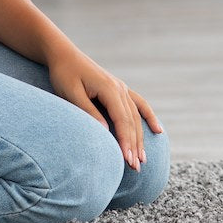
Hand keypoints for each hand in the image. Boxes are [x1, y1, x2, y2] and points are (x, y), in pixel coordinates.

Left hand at [47, 48, 162, 170]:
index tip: (127, 160)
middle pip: (131, 121)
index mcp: (109, 88)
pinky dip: (149, 117)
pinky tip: (158, 130)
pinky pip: (139, 104)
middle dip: (134, 145)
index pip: (121, 120)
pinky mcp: (119, 89)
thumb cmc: (64, 74)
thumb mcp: (72, 94)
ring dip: (140, 138)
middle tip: (136, 168)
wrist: (63, 54)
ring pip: (136, 116)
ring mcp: (121, 88)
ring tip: (142, 159)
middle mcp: (119, 88)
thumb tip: (105, 132)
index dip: (125, 141)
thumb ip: (88, 112)